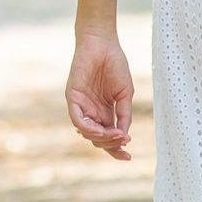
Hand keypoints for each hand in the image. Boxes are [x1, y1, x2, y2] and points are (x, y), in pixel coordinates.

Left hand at [66, 29, 134, 158]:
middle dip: (111, 145)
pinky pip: (77, 119)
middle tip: (123, 142)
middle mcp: (92, 112)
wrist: (103, 43)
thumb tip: (124, 136)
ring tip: (116, 134)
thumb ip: (124, 115)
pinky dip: (89, 128)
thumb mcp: (125, 95)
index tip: (129, 157)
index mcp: (105, 112)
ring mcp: (81, 106)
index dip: (117, 149)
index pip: (108, 137)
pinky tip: (102, 129)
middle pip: (98, 139)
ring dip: (102, 138)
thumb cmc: (115, 65)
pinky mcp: (72, 98)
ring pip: (87, 133)